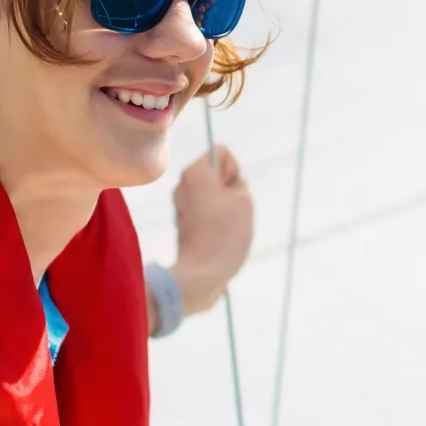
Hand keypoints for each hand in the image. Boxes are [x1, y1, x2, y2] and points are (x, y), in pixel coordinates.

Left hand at [168, 145, 252, 315]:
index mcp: (195, 172)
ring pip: (211, 194)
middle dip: (229, 188)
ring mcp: (181, 205)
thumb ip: (239, 185)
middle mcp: (183, 184)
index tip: (234, 191)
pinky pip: (205, 211)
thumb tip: (229, 189)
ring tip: (228, 226)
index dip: (234, 168)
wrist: (202, 273)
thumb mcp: (244, 201)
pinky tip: (220, 237)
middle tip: (233, 210)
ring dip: (224, 206)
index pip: (221, 152)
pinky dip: (215, 219)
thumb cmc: (225, 233)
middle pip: (215, 174)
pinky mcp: (183, 225)